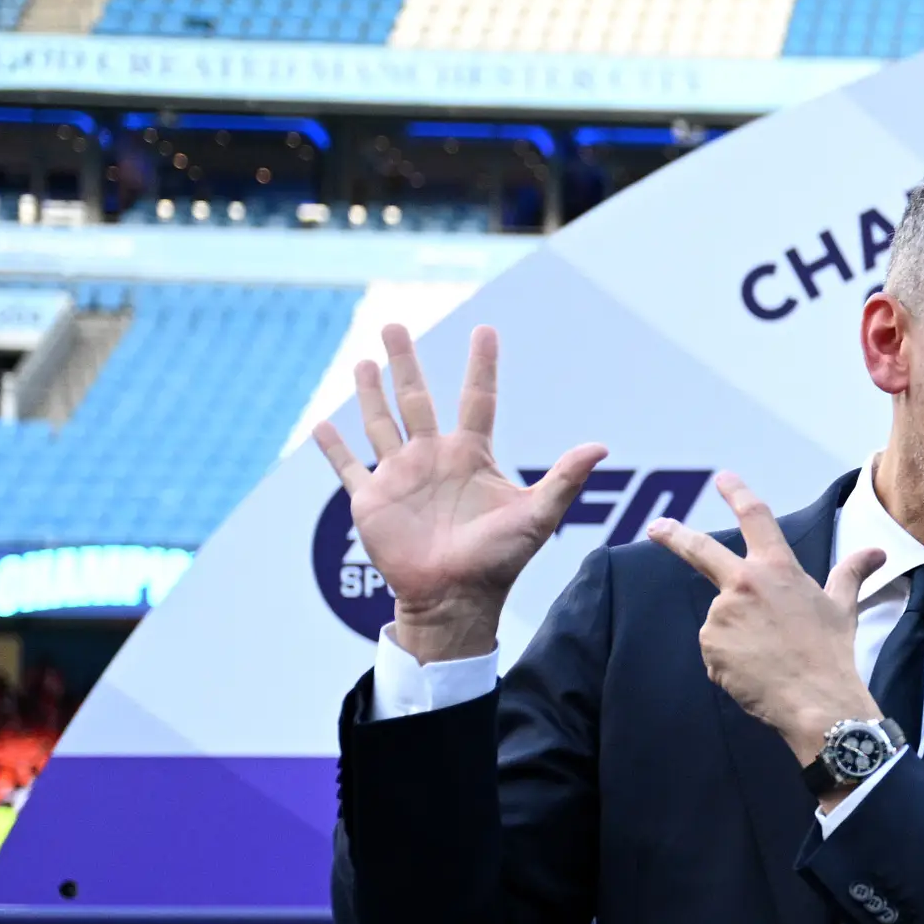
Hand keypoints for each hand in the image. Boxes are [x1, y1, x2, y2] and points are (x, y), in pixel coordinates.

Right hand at [309, 325, 607, 663]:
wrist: (456, 598)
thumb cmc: (500, 560)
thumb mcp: (537, 516)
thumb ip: (565, 479)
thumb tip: (601, 447)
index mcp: (471, 456)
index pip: (477, 399)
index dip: (481, 365)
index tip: (485, 330)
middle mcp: (433, 458)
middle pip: (415, 398)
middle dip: (405, 362)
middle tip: (394, 325)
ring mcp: (399, 476)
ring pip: (380, 422)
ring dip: (369, 392)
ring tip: (363, 360)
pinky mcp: (371, 500)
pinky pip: (347, 467)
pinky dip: (333, 447)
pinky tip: (322, 424)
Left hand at [646, 475, 880, 762]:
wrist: (817, 699)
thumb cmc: (832, 652)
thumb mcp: (843, 607)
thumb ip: (851, 573)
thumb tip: (877, 552)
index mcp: (778, 569)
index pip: (756, 518)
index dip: (738, 494)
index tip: (723, 480)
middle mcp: (744, 584)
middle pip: (700, 550)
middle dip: (673, 535)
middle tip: (656, 527)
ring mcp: (723, 615)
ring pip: (722, 619)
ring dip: (737, 635)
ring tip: (768, 657)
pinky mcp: (711, 645)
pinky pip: (716, 650)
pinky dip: (730, 660)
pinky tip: (755, 672)